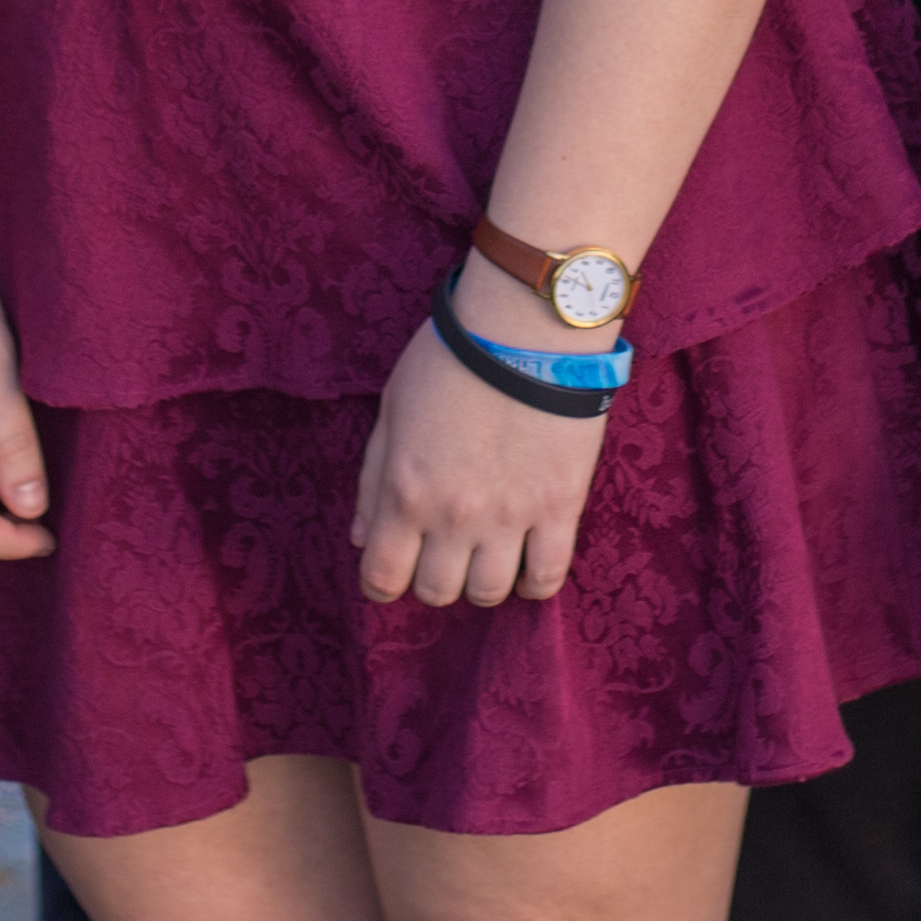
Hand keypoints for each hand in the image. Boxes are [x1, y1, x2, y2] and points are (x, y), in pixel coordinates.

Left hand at [354, 299, 613, 610]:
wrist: (526, 327)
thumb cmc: (450, 358)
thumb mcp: (392, 409)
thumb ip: (372, 480)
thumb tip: (361, 538)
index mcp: (406, 492)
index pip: (382, 578)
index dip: (381, 584)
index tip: (392, 571)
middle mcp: (455, 516)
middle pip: (437, 592)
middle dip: (431, 579)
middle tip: (441, 552)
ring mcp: (510, 517)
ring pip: (489, 593)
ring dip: (480, 582)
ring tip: (485, 555)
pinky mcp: (559, 507)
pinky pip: (549, 576)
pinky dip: (534, 584)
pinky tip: (526, 566)